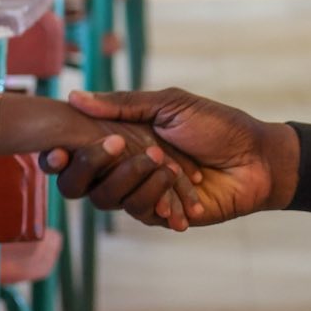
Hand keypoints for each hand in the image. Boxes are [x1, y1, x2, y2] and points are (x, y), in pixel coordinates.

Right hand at [47, 87, 293, 229]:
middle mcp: (125, 167)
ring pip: (108, 198)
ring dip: (137, 177)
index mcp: (122, 135)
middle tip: (119, 145)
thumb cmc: (217, 126)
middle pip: (79, 182)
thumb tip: (75, 96)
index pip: (75, 150)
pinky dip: (160, 198)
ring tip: (169, 164)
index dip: (59, 154)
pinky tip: (186, 194)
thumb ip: (124, 104)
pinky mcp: (159, 214)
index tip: (53, 151)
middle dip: (96, 164)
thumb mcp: (171, 105)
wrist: (256, 159)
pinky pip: (140, 212)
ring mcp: (140, 192)